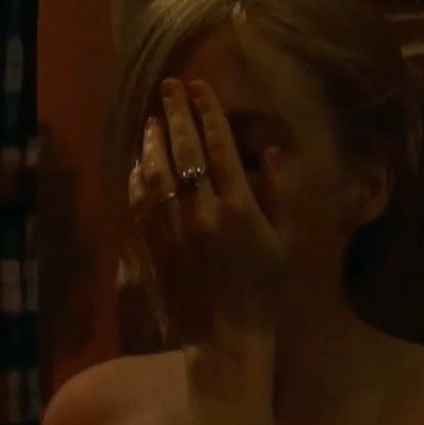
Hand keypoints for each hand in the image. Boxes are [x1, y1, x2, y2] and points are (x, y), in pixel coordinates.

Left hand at [127, 78, 284, 354]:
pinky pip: (140, 204)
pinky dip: (138, 178)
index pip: (220, 148)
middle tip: (169, 86)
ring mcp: (174, 232)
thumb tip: (270, 151)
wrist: (227, 337)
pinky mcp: (154, 248)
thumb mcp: (285, 241)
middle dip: (176, 114)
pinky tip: (140, 162)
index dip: (208, 113)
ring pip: (157, 174)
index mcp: (239, 209)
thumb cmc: (264, 290)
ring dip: (153, 142)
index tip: (200, 88)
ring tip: (152, 119)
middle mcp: (203, 215)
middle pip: (185, 152)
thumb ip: (278, 194)